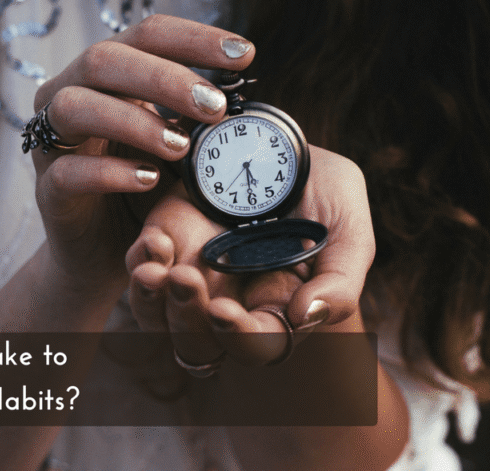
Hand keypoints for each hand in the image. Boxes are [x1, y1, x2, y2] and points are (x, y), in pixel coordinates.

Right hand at [29, 15, 254, 298]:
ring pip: (75, 106)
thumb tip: (245, 93)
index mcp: (108, 74)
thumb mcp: (179, 143)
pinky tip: (150, 178)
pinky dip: (111, 172)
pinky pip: (67, 171)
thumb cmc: (146, 186)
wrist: (108, 253)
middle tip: (216, 106)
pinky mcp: (48, 189)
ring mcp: (53, 141)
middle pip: (104, 58)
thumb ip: (198, 116)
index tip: (245, 54)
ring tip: (182, 147)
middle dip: (165, 78)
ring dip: (134, 121)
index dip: (193, 38)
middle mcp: (71, 94)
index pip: (146, 34)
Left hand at [125, 146, 374, 365]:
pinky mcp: (165, 242)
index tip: (224, 311)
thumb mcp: (349, 230)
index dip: (240, 337)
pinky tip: (155, 243)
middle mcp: (231, 301)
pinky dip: (140, 263)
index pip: (257, 345)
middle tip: (185, 280)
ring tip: (156, 271)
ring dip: (152, 302)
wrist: (282, 144)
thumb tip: (307, 317)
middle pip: (199, 342)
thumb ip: (340, 282)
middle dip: (186, 320)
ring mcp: (193, 275)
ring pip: (159, 317)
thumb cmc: (325, 195)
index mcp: (278, 310)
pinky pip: (140, 269)